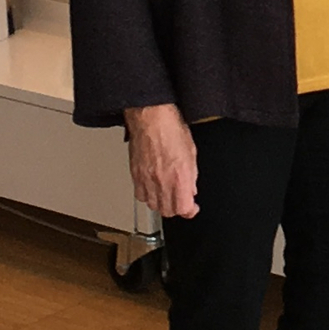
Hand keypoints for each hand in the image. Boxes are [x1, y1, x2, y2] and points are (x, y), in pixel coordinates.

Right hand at [125, 103, 199, 219]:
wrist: (151, 118)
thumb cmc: (171, 129)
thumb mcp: (192, 152)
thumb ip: (192, 175)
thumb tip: (191, 189)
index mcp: (180, 177)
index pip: (184, 209)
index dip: (190, 211)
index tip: (193, 208)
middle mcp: (162, 181)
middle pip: (168, 211)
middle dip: (176, 208)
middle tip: (180, 200)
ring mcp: (147, 180)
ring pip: (153, 205)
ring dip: (161, 203)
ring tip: (167, 195)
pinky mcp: (135, 175)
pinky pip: (140, 195)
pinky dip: (147, 195)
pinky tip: (153, 188)